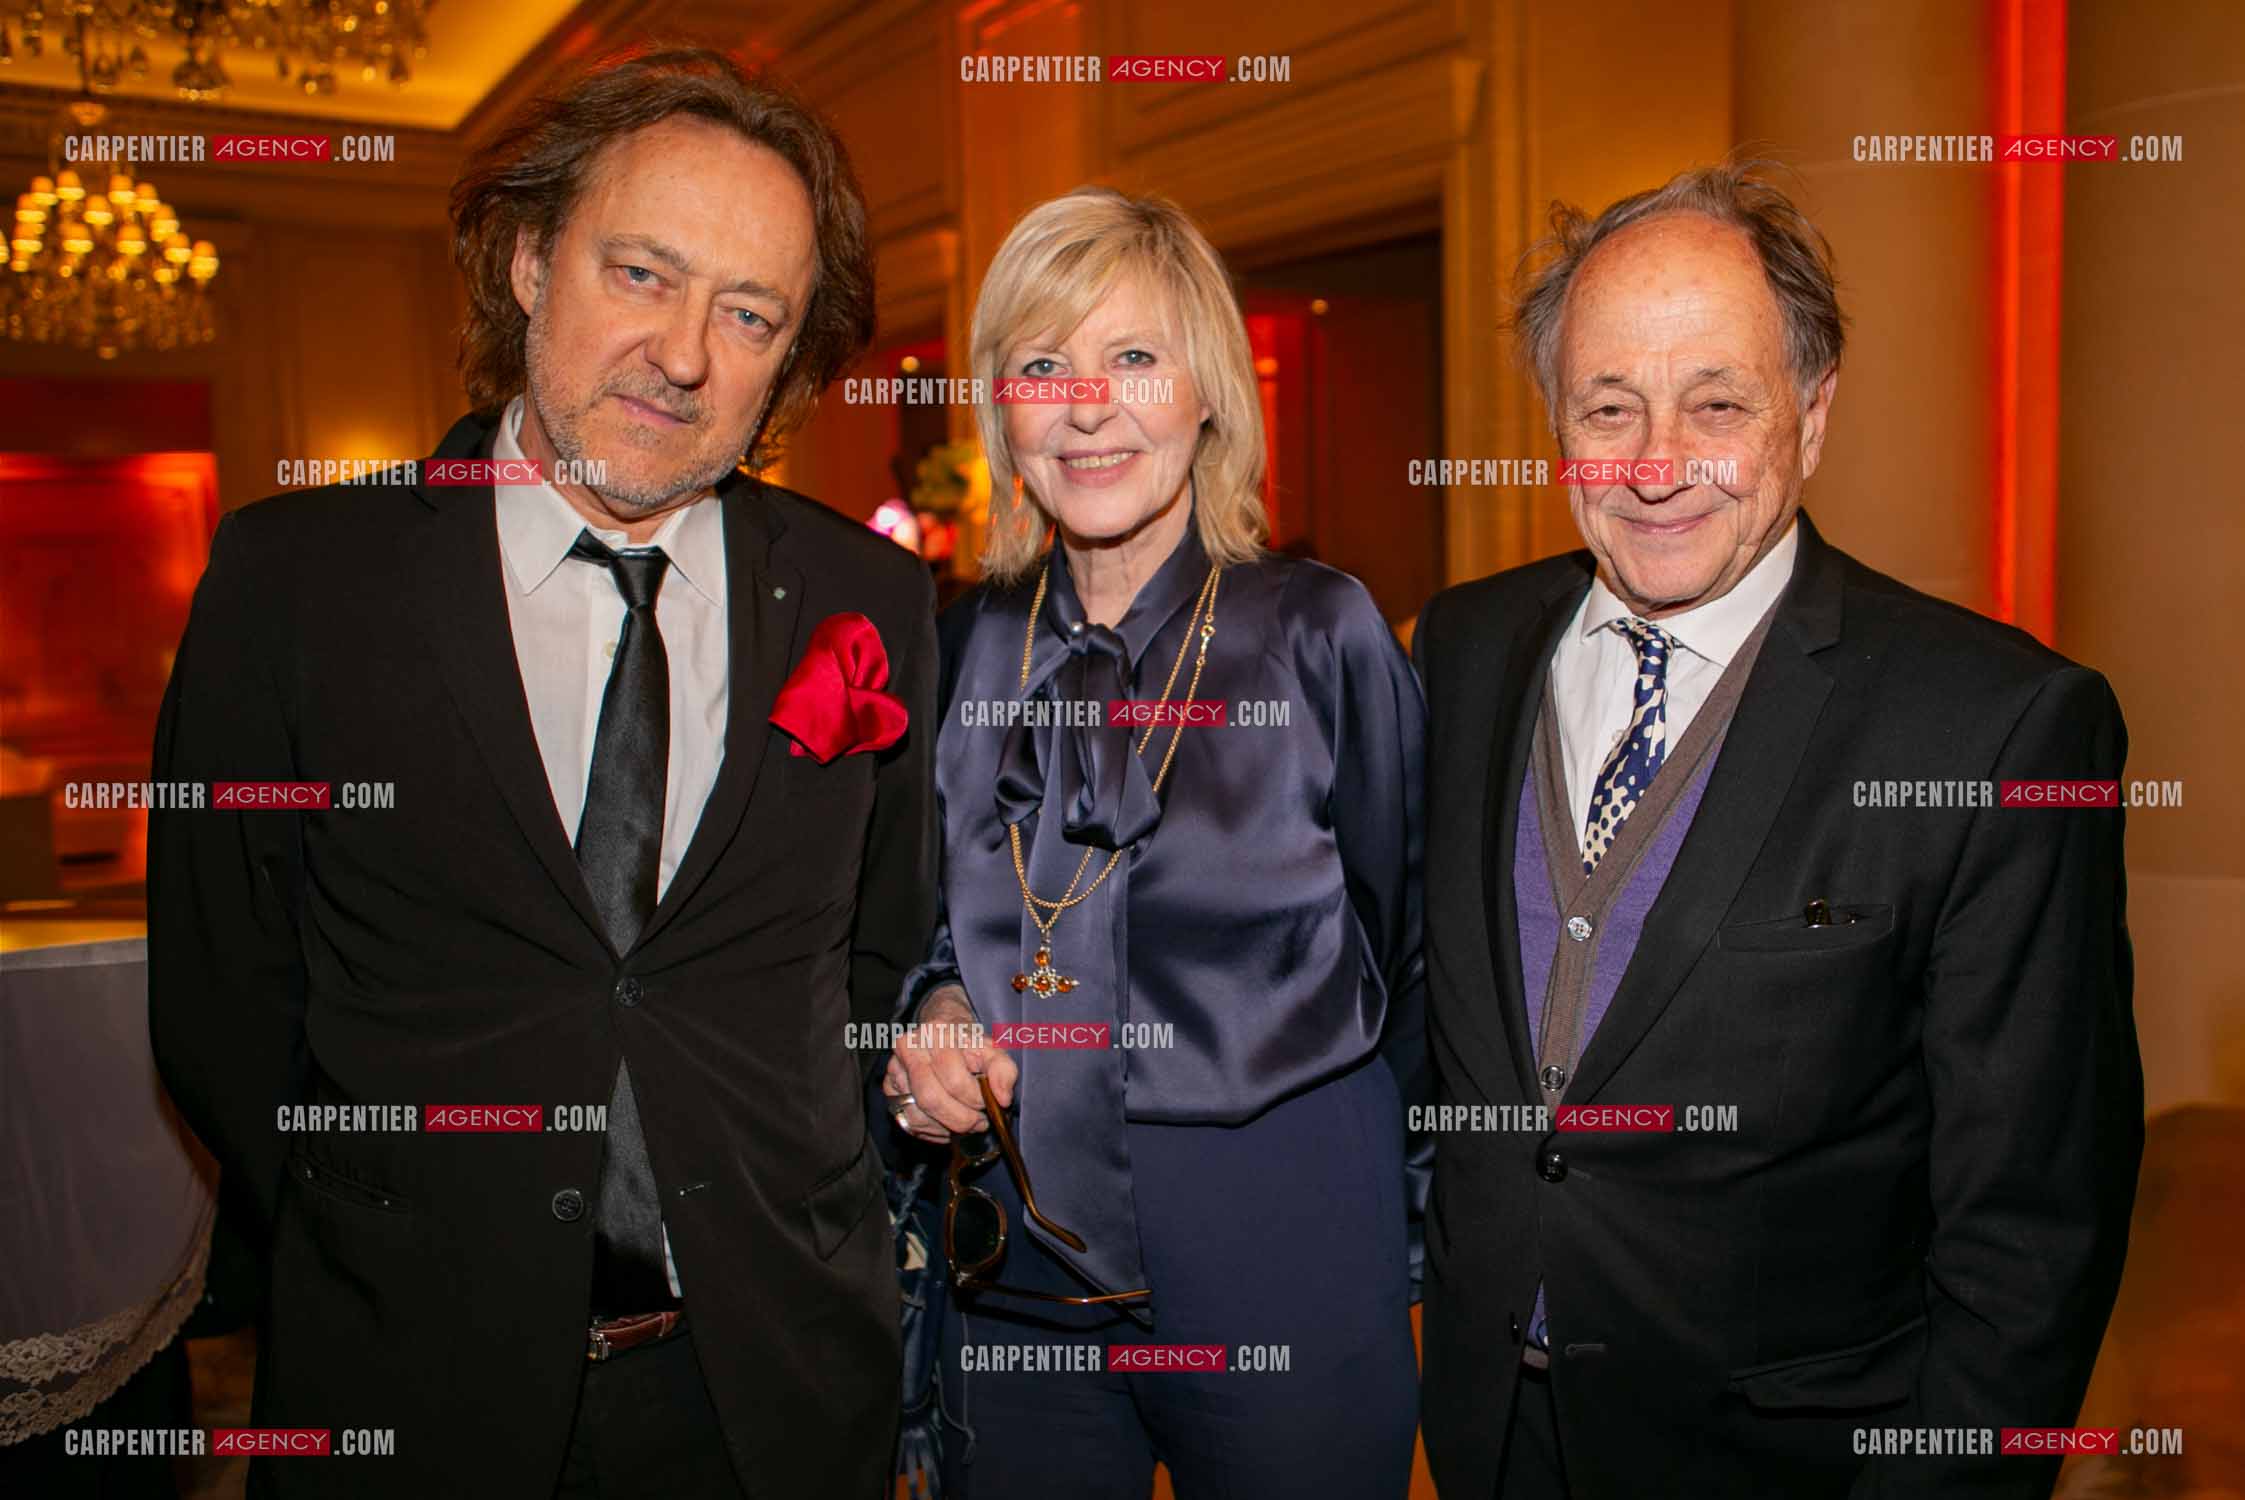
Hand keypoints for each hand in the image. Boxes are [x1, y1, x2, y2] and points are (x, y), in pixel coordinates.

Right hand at [882, 985, 1017, 1144]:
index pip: (954, 1080)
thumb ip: (1004, 1071)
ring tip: (963, 1120)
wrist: (941, 1034)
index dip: (975, 1099)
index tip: (989, 1103)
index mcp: (936, 1034)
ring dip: (946, 1128)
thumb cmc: (967, 1045)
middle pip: (930, 1099)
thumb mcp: (993, 1050)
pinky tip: (946, 1122)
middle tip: (978, 1122)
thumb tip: (1002, 1099)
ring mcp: (894, 1069)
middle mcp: (909, 1049)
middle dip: (960, 1119)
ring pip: (917, 1116)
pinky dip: (931, 1130)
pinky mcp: (888, 1088)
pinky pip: (908, 1122)